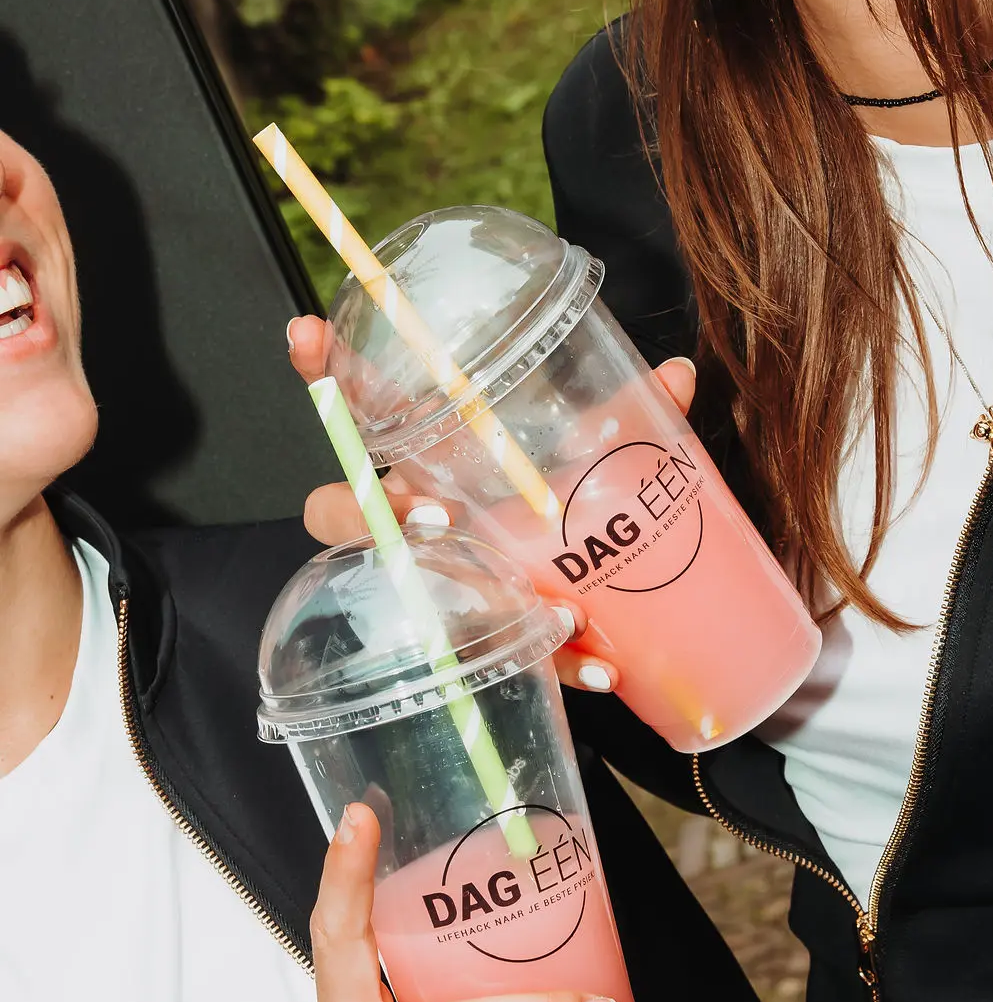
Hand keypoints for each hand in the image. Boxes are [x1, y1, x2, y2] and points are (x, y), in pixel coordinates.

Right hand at [288, 317, 695, 693]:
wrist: (597, 602)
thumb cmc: (563, 509)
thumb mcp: (592, 456)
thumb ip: (625, 414)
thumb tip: (678, 375)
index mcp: (425, 461)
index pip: (358, 408)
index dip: (320, 368)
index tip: (304, 331)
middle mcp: (409, 520)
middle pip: (337, 510)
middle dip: (360, 512)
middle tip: (425, 518)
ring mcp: (431, 583)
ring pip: (399, 591)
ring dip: (450, 593)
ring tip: (529, 602)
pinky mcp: (483, 643)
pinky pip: (495, 657)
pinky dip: (558, 663)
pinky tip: (603, 669)